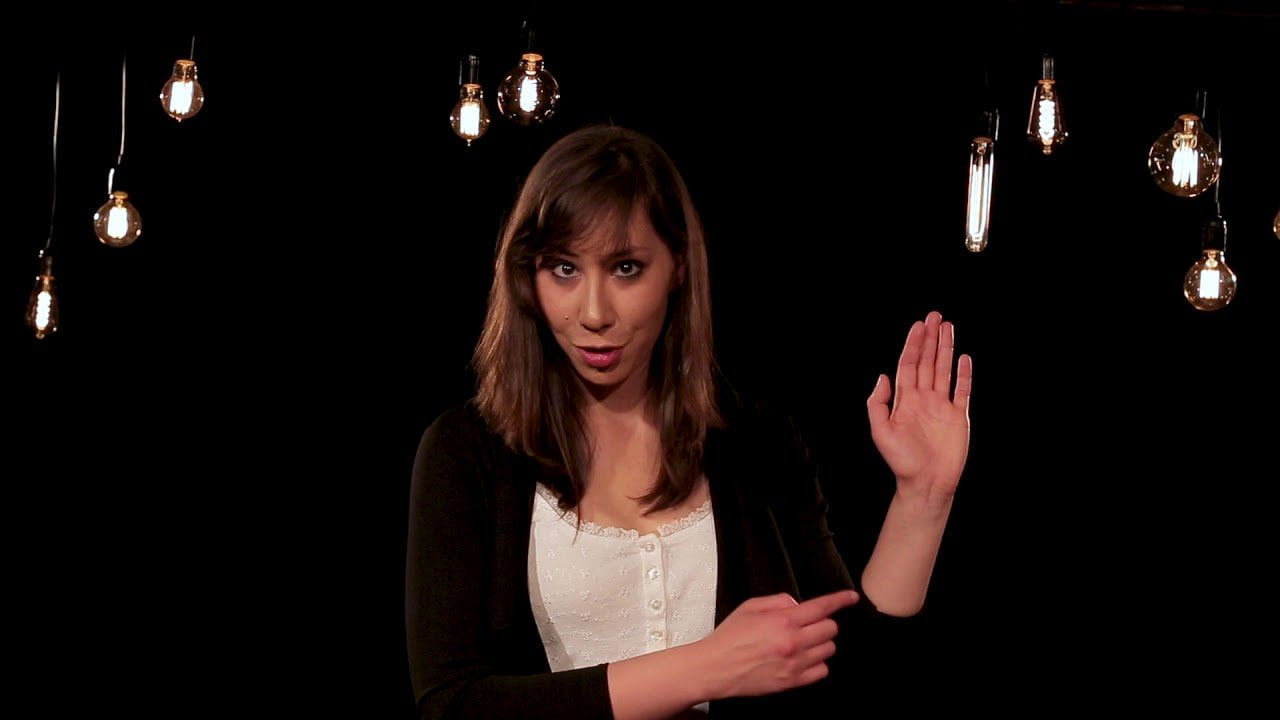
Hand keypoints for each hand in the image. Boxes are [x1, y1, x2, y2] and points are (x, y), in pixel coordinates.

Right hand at [690, 590, 857, 700]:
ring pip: (828, 649)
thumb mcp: (751, 606)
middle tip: (808, 624)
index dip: (841, 600)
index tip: (852, 597)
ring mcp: (795, 664)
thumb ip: (778, 600)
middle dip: (823, 622)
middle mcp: (794, 642)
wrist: (716, 667)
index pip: (822, 607)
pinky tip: (803, 659)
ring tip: (803, 643)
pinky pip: (822, 671)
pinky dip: (817, 663)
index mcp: (783, 620)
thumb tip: (798, 605)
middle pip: (830, 628)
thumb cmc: (730, 635)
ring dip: (820, 643)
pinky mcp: (793, 682)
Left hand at [867, 311, 971, 503]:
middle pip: (928, 362)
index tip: (918, 326)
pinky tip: (964, 358)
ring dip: (946, 349)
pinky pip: (962, 391)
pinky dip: (964, 375)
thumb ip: (878, 404)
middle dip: (930, 339)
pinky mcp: (959, 417)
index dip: (913, 345)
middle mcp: (924, 399)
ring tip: (948, 328)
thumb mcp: (881, 432)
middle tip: (935, 316)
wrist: (926, 483)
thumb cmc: (901, 461)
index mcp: (905, 401)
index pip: (909, 365)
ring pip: (944, 371)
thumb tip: (882, 377)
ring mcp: (942, 407)